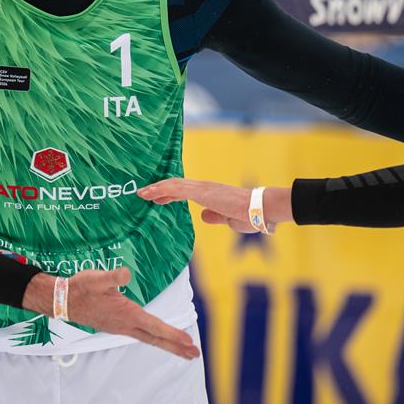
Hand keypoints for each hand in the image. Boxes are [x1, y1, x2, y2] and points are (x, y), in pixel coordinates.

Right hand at [22, 268, 200, 359]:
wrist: (62, 301)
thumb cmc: (81, 288)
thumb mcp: (97, 279)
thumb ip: (113, 277)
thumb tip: (126, 274)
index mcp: (127, 315)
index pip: (155, 326)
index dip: (173, 334)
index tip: (189, 342)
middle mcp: (126, 325)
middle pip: (156, 339)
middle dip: (176, 347)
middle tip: (195, 354)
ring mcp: (121, 328)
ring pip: (149, 339)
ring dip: (167, 345)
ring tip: (183, 351)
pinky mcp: (116, 326)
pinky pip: (142, 336)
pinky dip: (155, 339)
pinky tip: (157, 338)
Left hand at [138, 178, 291, 230]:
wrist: (261, 209)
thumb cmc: (250, 215)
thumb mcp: (228, 219)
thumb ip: (215, 216)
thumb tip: (203, 216)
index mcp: (210, 193)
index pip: (184, 191)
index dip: (169, 194)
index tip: (156, 198)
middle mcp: (204, 187)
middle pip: (176, 185)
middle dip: (158, 189)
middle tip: (143, 193)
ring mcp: (203, 188)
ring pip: (174, 184)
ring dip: (156, 188)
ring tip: (142, 193)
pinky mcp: (203, 192)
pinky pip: (178, 189)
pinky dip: (162, 190)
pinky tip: (151, 194)